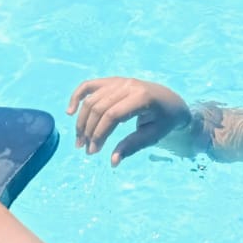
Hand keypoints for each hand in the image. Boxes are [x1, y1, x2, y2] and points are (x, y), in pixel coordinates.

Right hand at [67, 76, 188, 163]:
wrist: (172, 102)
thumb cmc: (164, 121)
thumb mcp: (153, 136)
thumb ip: (132, 146)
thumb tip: (113, 161)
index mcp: (142, 98)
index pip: (112, 115)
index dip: (99, 134)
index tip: (93, 151)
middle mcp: (128, 85)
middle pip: (98, 107)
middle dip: (88, 130)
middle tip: (86, 150)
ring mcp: (119, 81)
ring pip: (91, 99)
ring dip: (81, 120)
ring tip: (80, 140)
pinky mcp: (113, 81)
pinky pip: (89, 85)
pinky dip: (77, 96)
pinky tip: (70, 112)